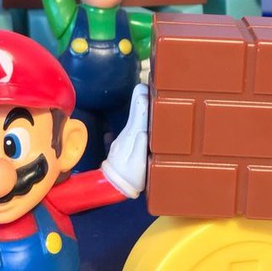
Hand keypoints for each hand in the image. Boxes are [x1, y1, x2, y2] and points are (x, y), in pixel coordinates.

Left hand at [101, 83, 149, 197]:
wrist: (115, 186)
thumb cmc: (130, 177)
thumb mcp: (138, 164)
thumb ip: (141, 147)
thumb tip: (145, 130)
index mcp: (133, 135)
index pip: (139, 111)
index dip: (144, 97)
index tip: (150, 86)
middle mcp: (129, 132)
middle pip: (138, 110)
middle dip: (145, 97)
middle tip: (155, 84)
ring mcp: (128, 136)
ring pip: (138, 117)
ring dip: (146, 106)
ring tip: (156, 95)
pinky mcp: (129, 141)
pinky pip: (138, 125)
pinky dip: (144, 117)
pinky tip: (150, 115)